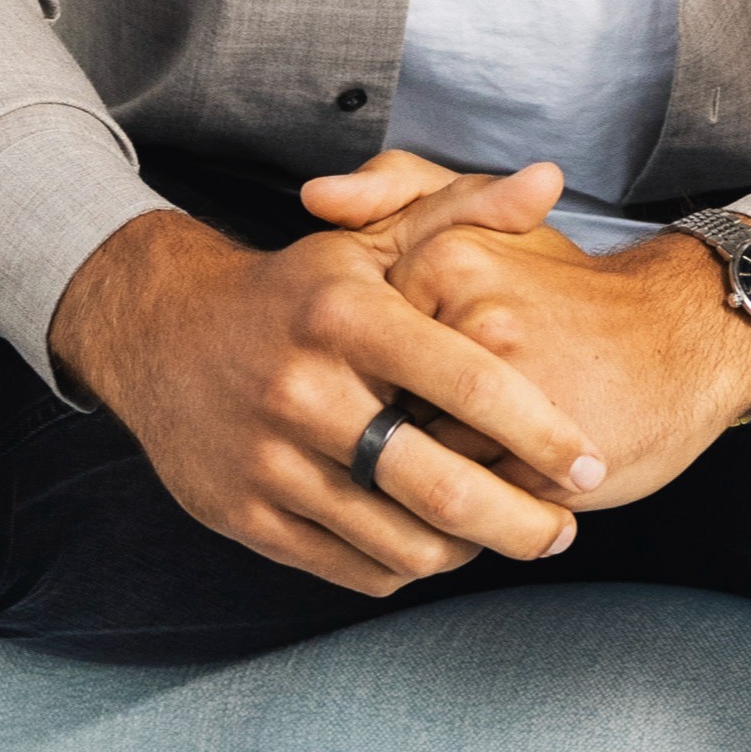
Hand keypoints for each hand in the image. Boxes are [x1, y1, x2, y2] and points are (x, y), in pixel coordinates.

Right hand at [48, 196, 610, 600]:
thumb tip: (551, 182)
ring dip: (469, 552)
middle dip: (524, 523)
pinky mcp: (244, 516)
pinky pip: (352, 569)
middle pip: (442, 490)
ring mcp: (268, 461)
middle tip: (563, 530)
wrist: (160, 333)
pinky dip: (406, 567)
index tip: (590, 464)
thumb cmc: (297, 290)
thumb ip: (466, 210)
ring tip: (503, 535)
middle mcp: (303, 389)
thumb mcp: (373, 237)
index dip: (545, 435)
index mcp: (347, 314)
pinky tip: (433, 544)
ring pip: (401, 544)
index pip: (471, 386)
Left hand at [315, 181, 750, 509]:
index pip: (359, 344)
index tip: (426, 365)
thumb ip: (398, 192)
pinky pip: (468, 503)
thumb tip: (316, 195)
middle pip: (381, 402)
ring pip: (418, 459)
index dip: (384, 368)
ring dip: (440, 469)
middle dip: (407, 420)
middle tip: (459, 408)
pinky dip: (481, 503)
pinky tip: (516, 473)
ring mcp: (507, 389)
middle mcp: (471, 316)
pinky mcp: (538, 454)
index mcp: (446, 258)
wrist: (685, 342)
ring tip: (491, 442)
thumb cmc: (571, 292)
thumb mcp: (486, 220)